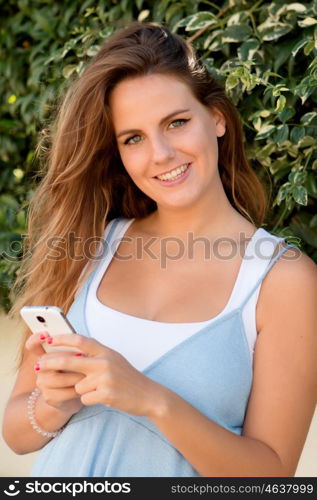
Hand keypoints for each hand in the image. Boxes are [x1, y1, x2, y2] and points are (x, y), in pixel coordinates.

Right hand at [25, 332, 83, 414]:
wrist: (78, 393)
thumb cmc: (78, 370)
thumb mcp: (78, 355)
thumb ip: (74, 346)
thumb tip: (79, 343)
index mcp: (46, 353)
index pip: (33, 344)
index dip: (35, 339)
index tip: (46, 336)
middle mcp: (40, 367)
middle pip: (48, 360)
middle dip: (67, 358)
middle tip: (82, 357)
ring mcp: (42, 382)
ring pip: (56, 378)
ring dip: (74, 376)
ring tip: (86, 374)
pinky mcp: (49, 396)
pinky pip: (62, 393)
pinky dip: (75, 390)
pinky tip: (82, 387)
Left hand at [35, 334, 165, 417]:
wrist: (148, 395)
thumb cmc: (128, 377)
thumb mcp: (114, 359)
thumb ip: (96, 354)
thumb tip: (72, 350)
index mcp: (106, 351)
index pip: (81, 340)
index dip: (63, 338)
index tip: (50, 340)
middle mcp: (105, 362)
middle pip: (70, 361)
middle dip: (51, 363)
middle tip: (39, 366)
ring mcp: (106, 378)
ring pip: (78, 385)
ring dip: (84, 390)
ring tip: (100, 390)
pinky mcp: (106, 394)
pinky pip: (85, 399)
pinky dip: (91, 400)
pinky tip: (104, 397)